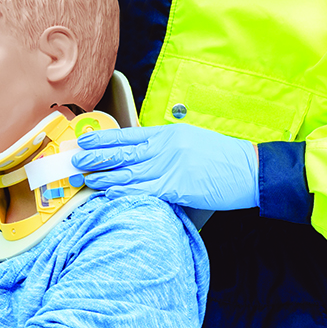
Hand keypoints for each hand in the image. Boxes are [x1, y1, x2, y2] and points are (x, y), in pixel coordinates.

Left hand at [71, 124, 258, 210]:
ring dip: (104, 177)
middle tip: (75, 160)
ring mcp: (171, 167)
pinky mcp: (178, 188)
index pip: (128, 135)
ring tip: (85, 179)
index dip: (103, 138)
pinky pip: (145, 191)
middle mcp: (166, 148)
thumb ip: (166, 145)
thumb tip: (141, 152)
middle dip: (96, 157)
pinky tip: (110, 193)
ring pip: (129, 173)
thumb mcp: (192, 140)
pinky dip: (125, 192)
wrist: (250, 169)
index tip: (84, 140)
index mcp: (168, 134)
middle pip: (123, 153)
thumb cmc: (222, 157)